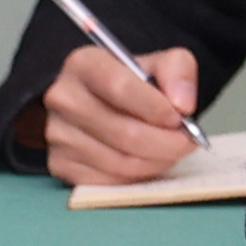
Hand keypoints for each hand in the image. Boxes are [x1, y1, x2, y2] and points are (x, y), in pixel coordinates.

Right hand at [17, 44, 200, 186]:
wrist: (104, 102)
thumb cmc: (132, 83)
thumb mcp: (159, 63)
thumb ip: (178, 71)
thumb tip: (182, 104)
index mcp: (84, 64)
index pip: (120, 87)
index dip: (155, 108)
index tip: (179, 117)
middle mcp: (63, 98)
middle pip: (123, 133)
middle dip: (166, 143)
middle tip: (187, 142)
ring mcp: (57, 135)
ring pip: (120, 162)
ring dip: (157, 162)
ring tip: (171, 151)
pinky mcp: (60, 164)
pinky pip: (110, 182)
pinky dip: (138, 177)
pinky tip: (148, 162)